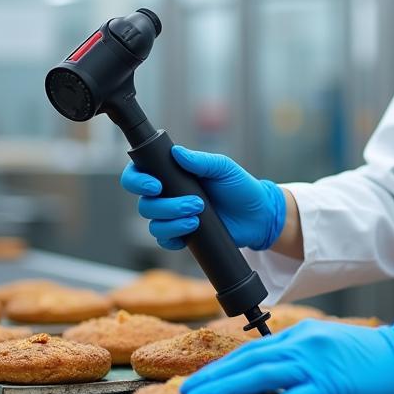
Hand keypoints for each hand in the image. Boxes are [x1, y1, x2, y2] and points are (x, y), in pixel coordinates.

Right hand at [120, 146, 285, 250]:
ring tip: (198, 216)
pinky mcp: (182, 235)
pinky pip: (164, 240)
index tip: (155, 185)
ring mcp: (173, 217)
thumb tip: (177, 153)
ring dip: (173, 221)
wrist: (257, 216)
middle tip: (195, 202)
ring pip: (154, 224)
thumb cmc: (239, 187)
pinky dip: (174, 236)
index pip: (139, 174)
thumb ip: (201, 161)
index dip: (137, 180)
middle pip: (145, 204)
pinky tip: (192, 230)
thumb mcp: (224, 168)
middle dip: (166, 206)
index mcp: (172, 175)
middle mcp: (168, 196)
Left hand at [180, 315, 393, 393]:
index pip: (251, 349)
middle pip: (248, 360)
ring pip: (260, 375)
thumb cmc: (369, 357)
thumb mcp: (328, 348)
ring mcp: (315, 362)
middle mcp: (302, 343)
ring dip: (225, 390)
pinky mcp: (330, 384)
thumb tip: (272, 379)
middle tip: (184, 393)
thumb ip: (300, 359)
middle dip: (212, 377)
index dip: (222, 365)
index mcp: (300, 333)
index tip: (198, 378)